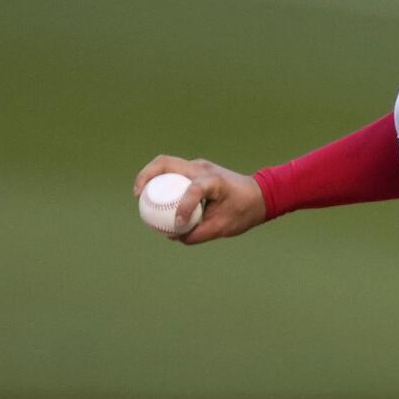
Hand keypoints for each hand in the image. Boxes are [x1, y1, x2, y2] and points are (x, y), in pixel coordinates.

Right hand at [133, 155, 266, 244]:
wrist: (260, 195)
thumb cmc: (244, 211)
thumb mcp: (223, 228)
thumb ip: (197, 234)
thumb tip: (173, 236)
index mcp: (214, 181)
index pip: (194, 189)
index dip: (183, 207)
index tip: (178, 225)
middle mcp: (203, 169)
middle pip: (165, 163)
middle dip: (146, 176)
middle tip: (137, 196)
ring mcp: (198, 167)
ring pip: (166, 164)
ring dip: (150, 177)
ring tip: (140, 197)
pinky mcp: (195, 171)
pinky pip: (172, 173)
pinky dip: (160, 182)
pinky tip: (154, 198)